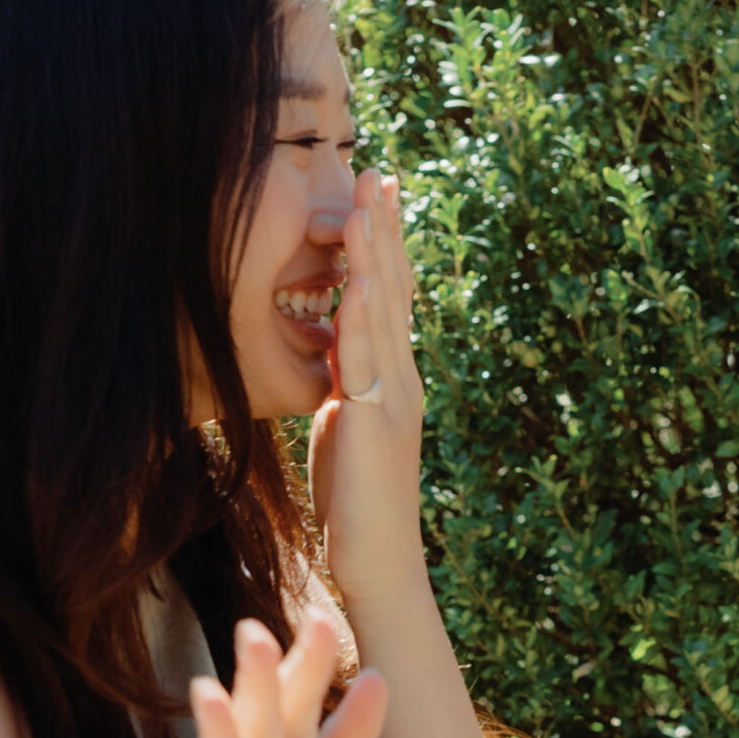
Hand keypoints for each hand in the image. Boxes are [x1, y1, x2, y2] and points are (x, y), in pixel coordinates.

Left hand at [309, 171, 426, 607]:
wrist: (377, 562)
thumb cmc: (355, 506)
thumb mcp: (345, 432)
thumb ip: (345, 392)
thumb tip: (334, 365)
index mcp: (394, 379)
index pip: (389, 300)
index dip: (383, 248)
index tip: (375, 199)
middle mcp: (403, 378)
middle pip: (394, 290)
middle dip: (384, 231)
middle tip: (378, 175)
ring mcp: (394, 396)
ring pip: (383, 312)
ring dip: (372, 255)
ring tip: (364, 204)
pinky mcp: (376, 420)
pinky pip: (366, 356)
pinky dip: (358, 314)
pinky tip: (352, 279)